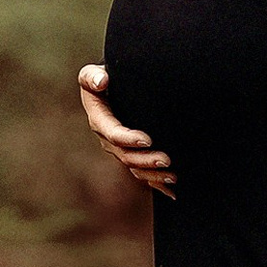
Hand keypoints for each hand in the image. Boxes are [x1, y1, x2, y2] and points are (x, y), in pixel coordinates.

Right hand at [77, 64, 174, 198]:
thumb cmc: (105, 77)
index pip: (113, 133)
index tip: (147, 139)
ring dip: (153, 175)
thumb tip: (101, 81)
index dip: (129, 138)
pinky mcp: (132, 154)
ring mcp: (120, 150)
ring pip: (135, 168)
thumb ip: (92, 76)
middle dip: (146, 160)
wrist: (112, 85)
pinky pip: (143, 173)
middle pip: (126, 156)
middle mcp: (108, 139)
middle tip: (167, 160)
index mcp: (100, 120)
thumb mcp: (93, 74)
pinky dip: (156, 184)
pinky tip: (173, 192)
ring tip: (173, 177)